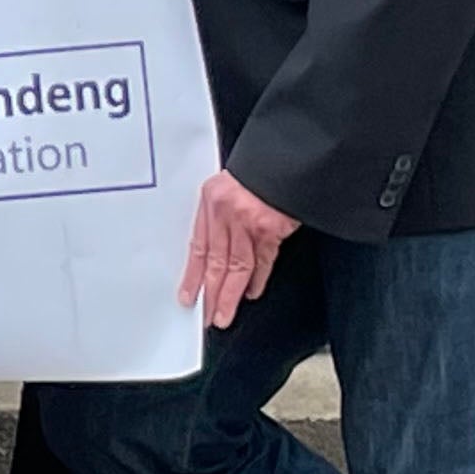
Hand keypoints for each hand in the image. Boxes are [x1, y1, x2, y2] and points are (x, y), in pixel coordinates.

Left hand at [180, 170, 295, 329]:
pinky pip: (263, 260)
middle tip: (207, 316)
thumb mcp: (227, 186)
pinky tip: (251, 293)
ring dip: (231, 295)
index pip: (198, 247)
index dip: (193, 276)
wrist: (287, 158)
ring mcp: (250, 222)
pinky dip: (257, 279)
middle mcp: (227, 213)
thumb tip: (213, 249)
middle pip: (216, 263)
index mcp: (211, 201)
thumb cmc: (258, 171)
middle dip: (211, 293)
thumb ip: (219, 215)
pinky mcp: (273, 229)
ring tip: (225, 314)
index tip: (187, 296)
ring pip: (237, 267)